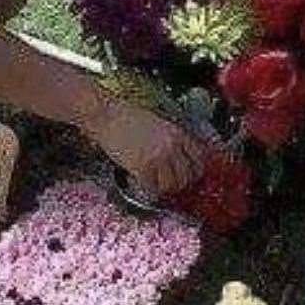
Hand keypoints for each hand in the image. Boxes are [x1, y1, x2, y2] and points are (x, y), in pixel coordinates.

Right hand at [86, 99, 208, 197]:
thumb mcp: (157, 122)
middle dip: (180, 182)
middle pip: (187, 175)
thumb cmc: (126, 116)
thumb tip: (179, 155)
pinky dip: (147, 188)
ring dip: (164, 188)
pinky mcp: (142, 167)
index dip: (194, 170)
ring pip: (171, 184)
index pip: (198, 158)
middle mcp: (171, 146)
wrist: (106, 116)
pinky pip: (152, 187)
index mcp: (177, 133)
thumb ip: (171, 137)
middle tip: (170, 184)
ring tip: (155, 185)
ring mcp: (158, 157)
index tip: (188, 174)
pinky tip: (141, 182)